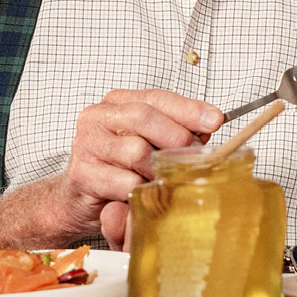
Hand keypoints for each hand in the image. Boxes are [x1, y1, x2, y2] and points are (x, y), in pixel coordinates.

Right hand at [62, 89, 222, 246]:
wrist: (80, 198)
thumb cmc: (119, 166)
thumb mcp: (150, 141)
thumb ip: (176, 130)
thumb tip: (211, 124)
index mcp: (117, 102)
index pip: (156, 98)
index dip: (188, 109)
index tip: (215, 120)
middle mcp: (98, 117)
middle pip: (144, 117)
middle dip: (176, 137)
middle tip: (195, 157)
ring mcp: (87, 144)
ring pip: (137, 151)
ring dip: (159, 169)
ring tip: (167, 179)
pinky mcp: (83, 174)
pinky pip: (125, 181)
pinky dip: (143, 190)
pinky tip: (148, 193)